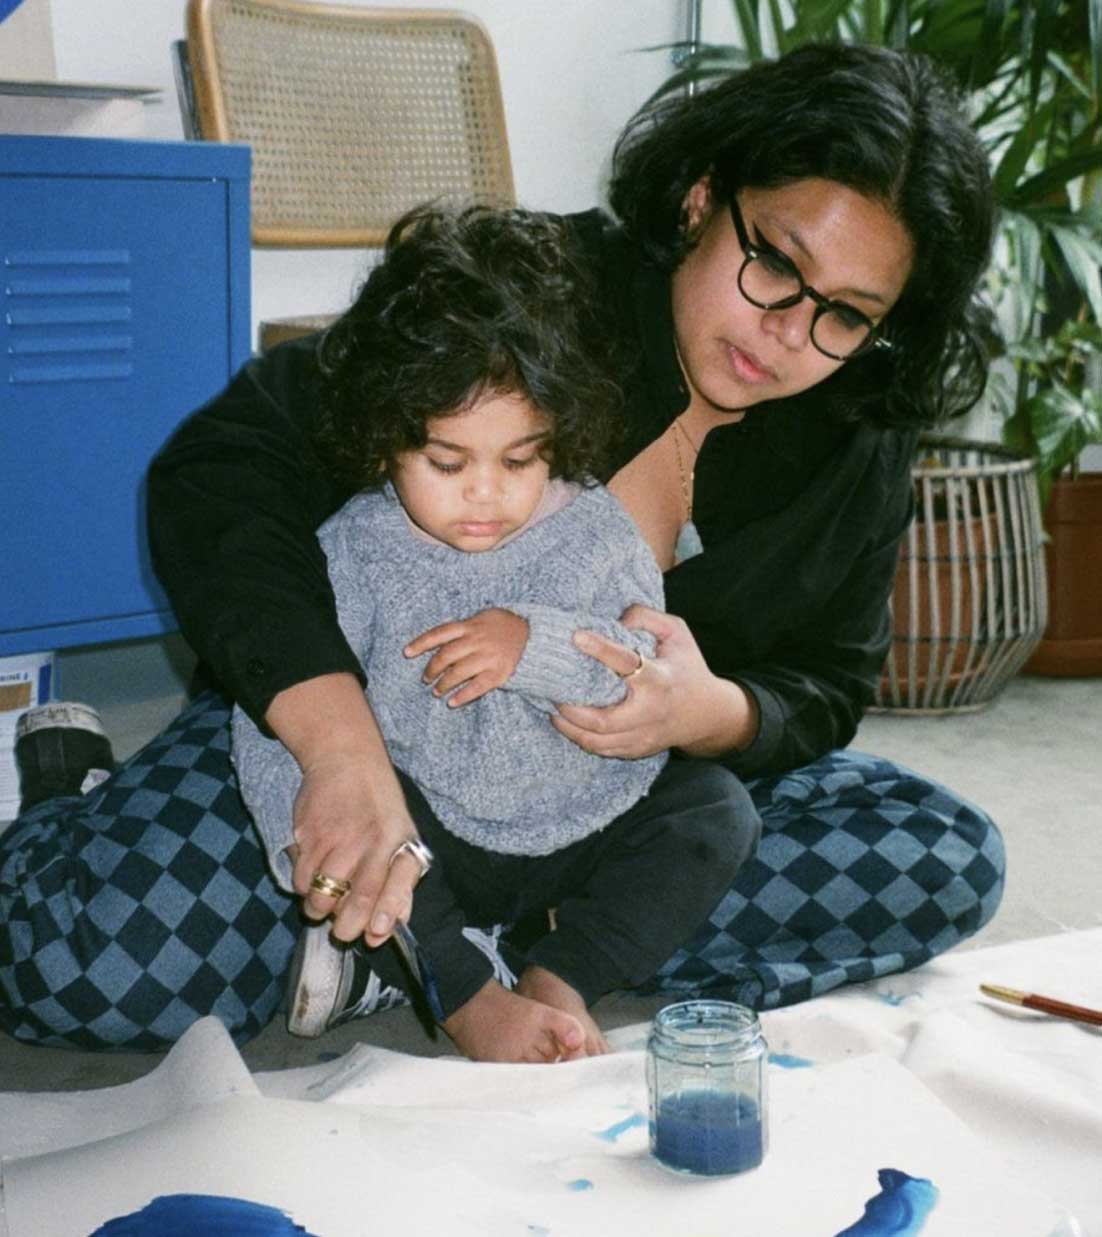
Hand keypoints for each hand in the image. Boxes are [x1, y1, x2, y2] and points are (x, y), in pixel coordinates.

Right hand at [289, 751, 426, 947]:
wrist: (346, 758)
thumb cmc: (378, 805)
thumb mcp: (402, 835)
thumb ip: (400, 883)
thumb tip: (389, 929)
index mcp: (401, 843)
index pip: (399, 886)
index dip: (387, 914)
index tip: (374, 935)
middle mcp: (373, 843)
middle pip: (359, 898)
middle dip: (347, 927)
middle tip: (342, 933)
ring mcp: (340, 839)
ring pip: (322, 896)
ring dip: (319, 909)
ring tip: (324, 902)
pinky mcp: (310, 835)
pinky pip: (301, 879)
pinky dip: (303, 887)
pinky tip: (312, 874)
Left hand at [404, 608, 528, 706]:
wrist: (535, 637)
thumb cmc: (504, 626)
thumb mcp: (484, 617)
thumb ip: (464, 627)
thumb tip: (441, 639)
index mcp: (471, 626)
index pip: (440, 633)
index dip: (421, 643)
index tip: (407, 653)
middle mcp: (477, 641)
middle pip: (446, 656)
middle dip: (432, 669)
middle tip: (426, 678)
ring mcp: (488, 658)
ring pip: (458, 673)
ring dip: (443, 684)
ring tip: (437, 691)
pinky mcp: (498, 674)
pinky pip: (476, 687)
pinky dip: (462, 696)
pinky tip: (452, 702)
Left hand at [551, 605, 758, 757]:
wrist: (709, 714)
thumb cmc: (687, 666)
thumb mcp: (676, 631)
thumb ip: (646, 617)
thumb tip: (614, 620)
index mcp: (660, 679)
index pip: (626, 664)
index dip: (600, 649)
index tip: (576, 636)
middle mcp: (651, 712)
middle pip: (603, 721)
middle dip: (571, 708)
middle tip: (552, 690)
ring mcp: (644, 736)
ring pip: (598, 742)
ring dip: (569, 728)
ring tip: (553, 708)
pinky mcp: (637, 750)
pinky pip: (603, 750)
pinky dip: (581, 738)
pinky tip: (567, 723)